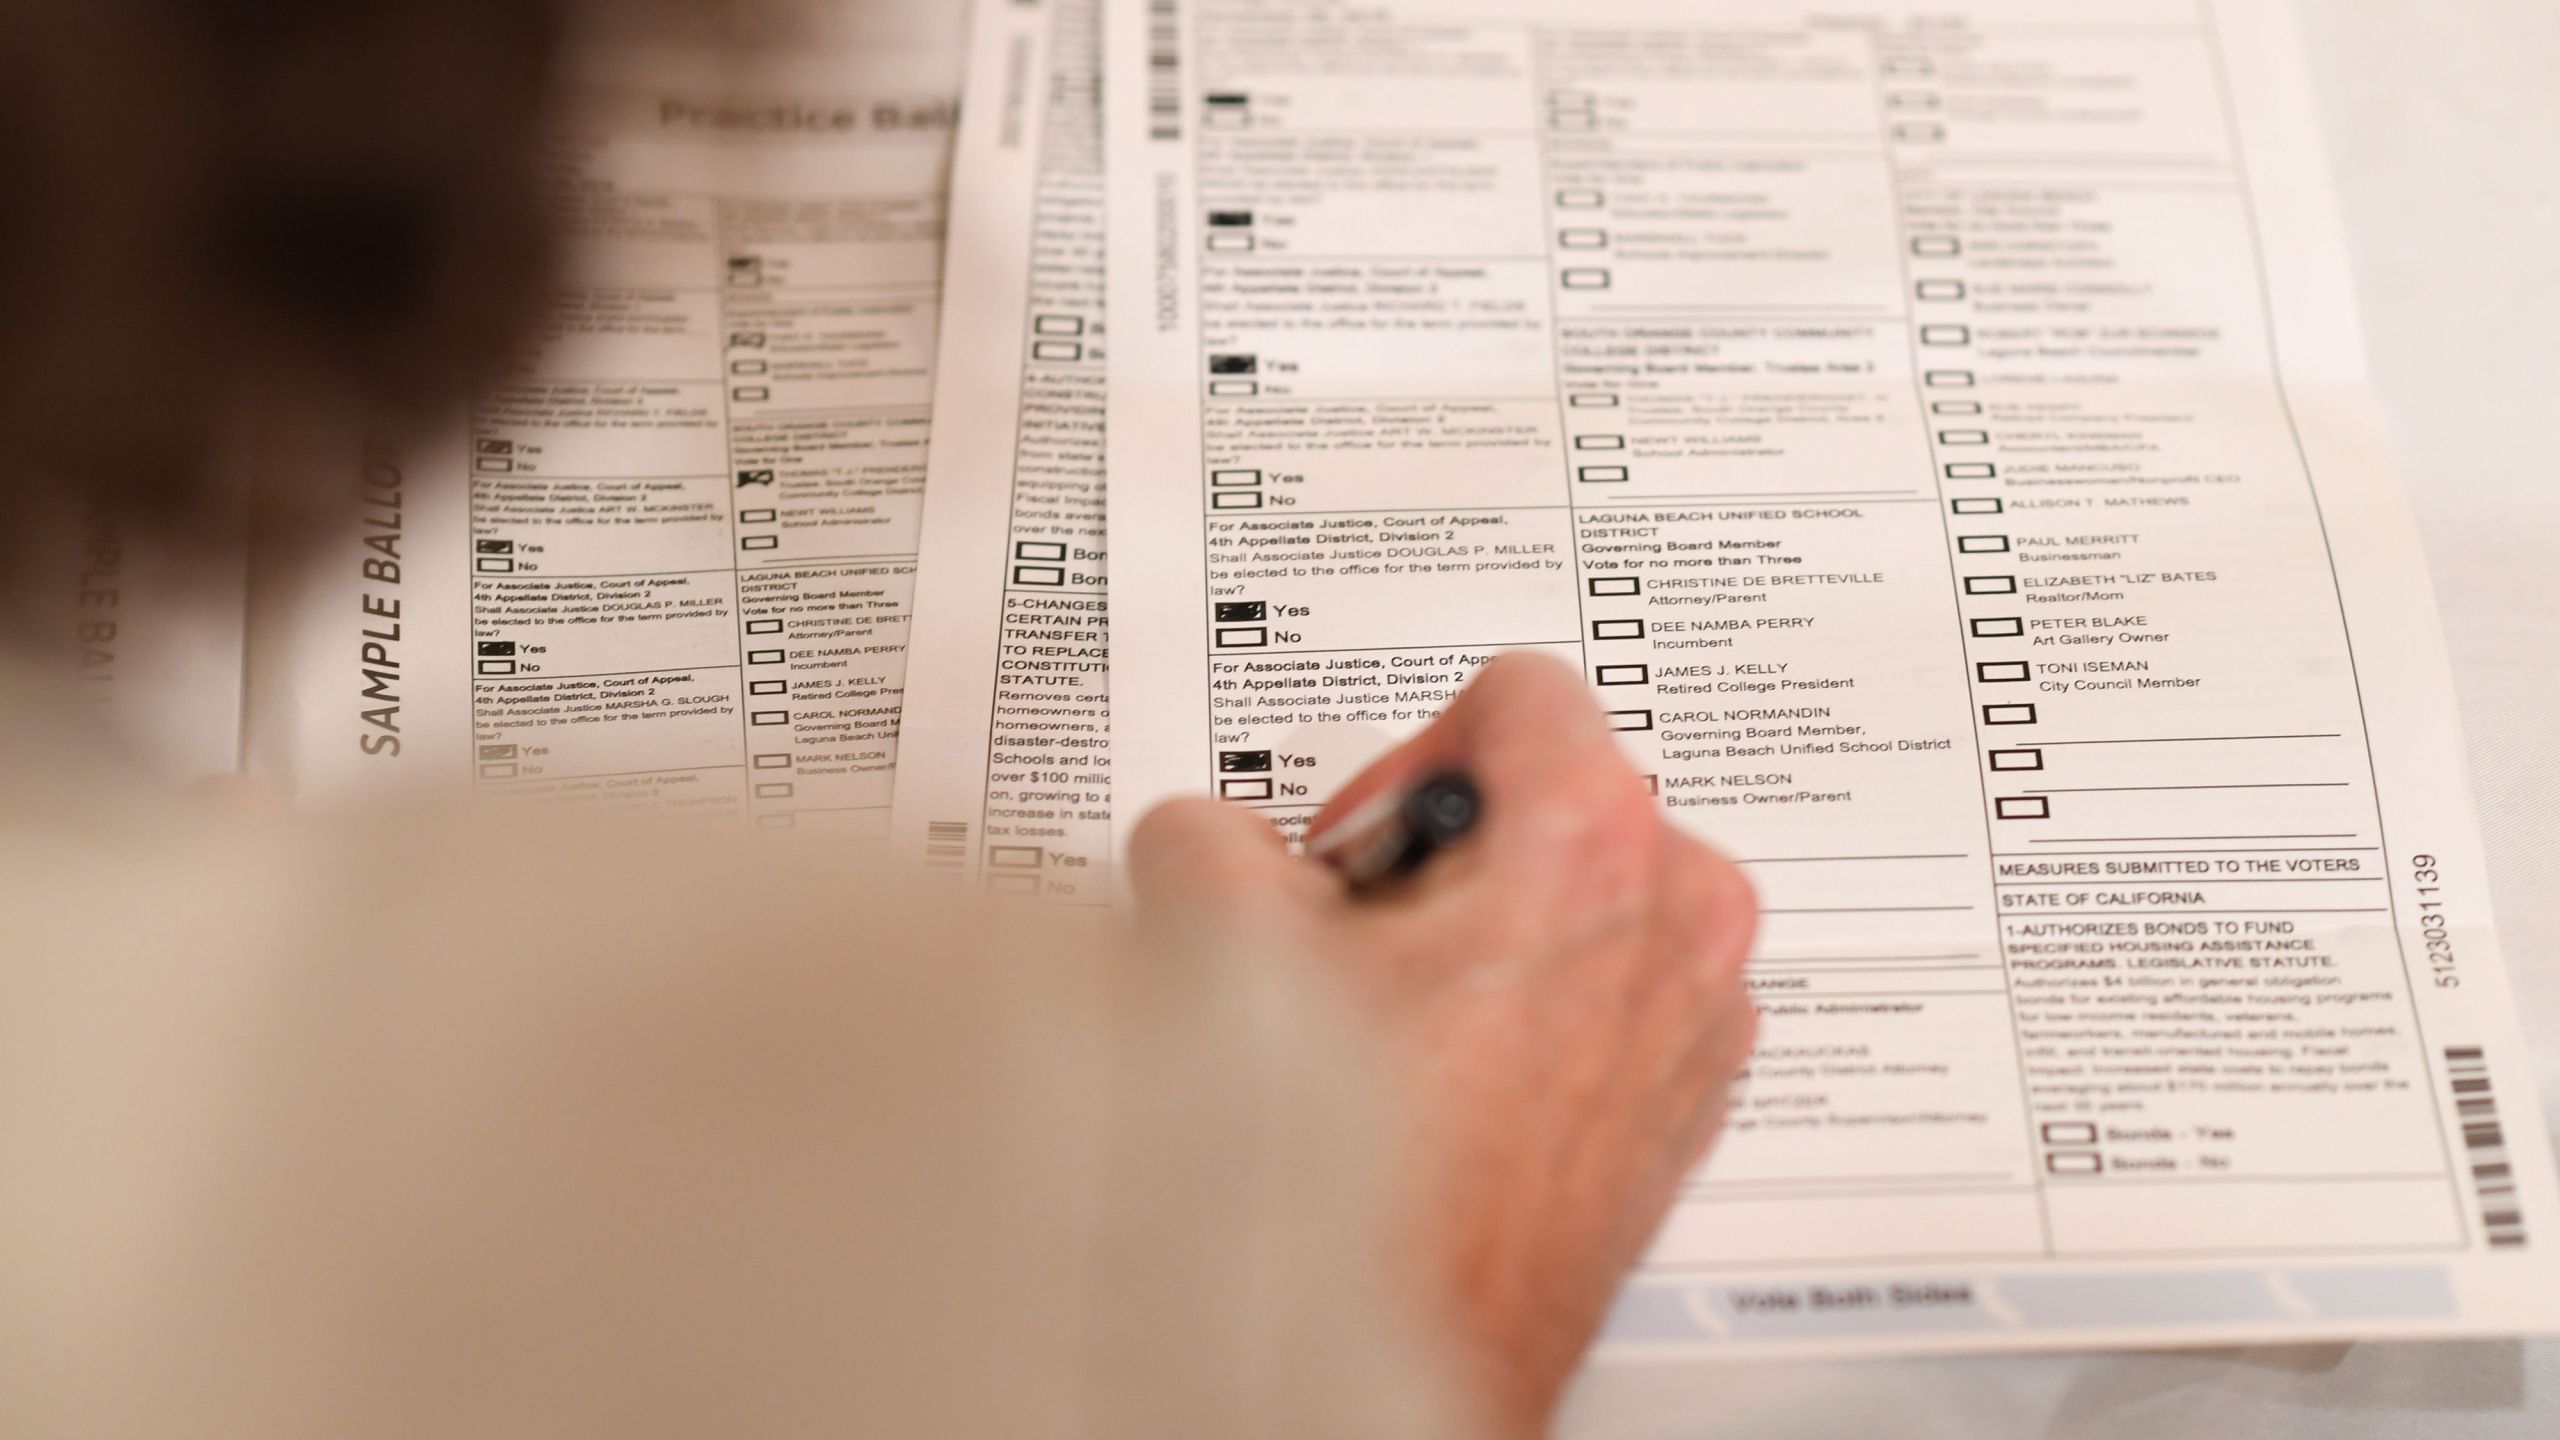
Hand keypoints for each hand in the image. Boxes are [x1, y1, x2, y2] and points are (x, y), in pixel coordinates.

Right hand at [1129, 653, 1758, 1439]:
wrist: (1413, 1349)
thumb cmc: (1363, 1180)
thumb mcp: (1225, 948)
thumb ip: (1207, 833)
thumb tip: (1212, 838)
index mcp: (1599, 846)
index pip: (1518, 691)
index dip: (1407, 760)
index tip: (1363, 852)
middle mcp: (1685, 921)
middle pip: (1554, 798)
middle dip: (1448, 858)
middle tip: (1369, 948)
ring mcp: (1698, 1016)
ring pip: (1582, 899)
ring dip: (1490, 936)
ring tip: (1406, 1027)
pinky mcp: (1687, 1093)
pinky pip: (1609, 991)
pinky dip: (1535, 1010)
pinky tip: (1453, 1082)